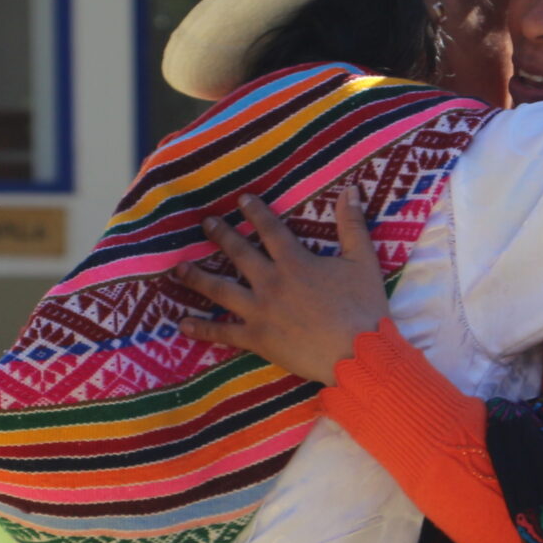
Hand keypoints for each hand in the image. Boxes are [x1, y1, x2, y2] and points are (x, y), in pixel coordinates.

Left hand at [172, 193, 389, 383]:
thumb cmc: (363, 308)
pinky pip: (223, 332)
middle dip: (220, 235)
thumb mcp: (363, 261)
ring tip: (178, 268)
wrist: (357, 353)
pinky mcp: (256, 339)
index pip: (269, 228)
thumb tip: (350, 190)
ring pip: (220, 289)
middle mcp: (270, 282)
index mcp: (294, 261)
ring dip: (196, 277)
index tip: (240, 199)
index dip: (255, 211)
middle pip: (238, 253)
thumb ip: (352, 224)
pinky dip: (201, 328)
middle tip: (205, 224)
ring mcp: (259, 311)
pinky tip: (182, 324)